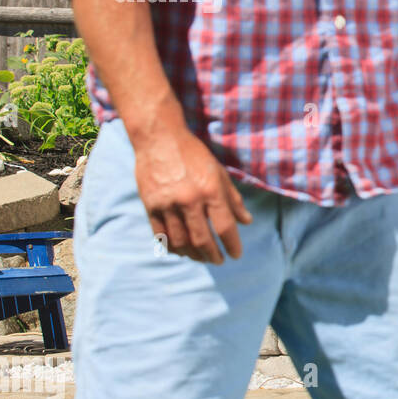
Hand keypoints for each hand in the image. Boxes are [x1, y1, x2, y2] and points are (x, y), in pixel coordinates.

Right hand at [134, 124, 253, 262]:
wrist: (159, 138)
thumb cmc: (194, 154)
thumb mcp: (219, 173)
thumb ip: (233, 199)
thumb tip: (247, 221)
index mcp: (210, 190)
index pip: (225, 227)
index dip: (232, 245)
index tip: (236, 255)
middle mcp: (189, 200)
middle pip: (202, 240)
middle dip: (212, 255)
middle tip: (218, 260)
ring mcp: (167, 204)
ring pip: (181, 241)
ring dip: (193, 255)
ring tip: (201, 257)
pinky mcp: (150, 206)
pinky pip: (161, 235)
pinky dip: (172, 247)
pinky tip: (181, 250)